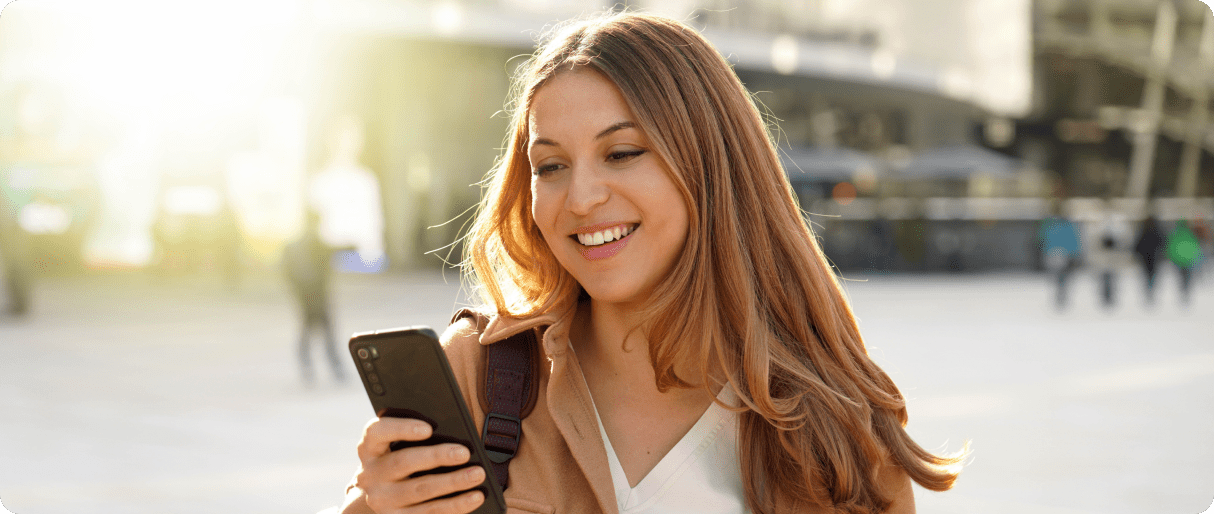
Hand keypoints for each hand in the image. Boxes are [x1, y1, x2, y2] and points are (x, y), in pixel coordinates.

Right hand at [355, 417, 487, 513]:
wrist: (375, 500)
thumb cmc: (396, 462)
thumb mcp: (394, 447)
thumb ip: (413, 437)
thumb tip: (451, 431)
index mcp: (369, 448)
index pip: (377, 432)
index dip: (401, 428)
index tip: (428, 428)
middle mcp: (370, 474)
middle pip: (403, 462)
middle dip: (437, 456)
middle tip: (465, 453)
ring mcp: (380, 500)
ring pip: (420, 491)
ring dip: (452, 483)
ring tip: (477, 474)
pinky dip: (454, 506)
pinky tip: (473, 498)